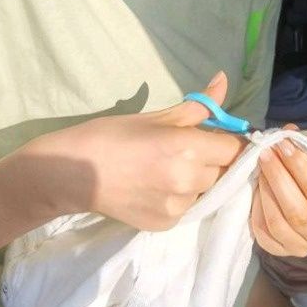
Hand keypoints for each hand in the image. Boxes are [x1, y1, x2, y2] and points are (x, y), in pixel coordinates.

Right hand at [38, 71, 245, 230]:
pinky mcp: (166, 225)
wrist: (73, 173)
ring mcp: (178, 207)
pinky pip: (185, 208)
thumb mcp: (156, 117)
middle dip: (208, 161)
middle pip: (221, 171)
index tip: (210, 138)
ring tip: (161, 172)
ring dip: (194, 182)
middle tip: (179, 153)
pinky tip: (152, 189)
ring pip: (204, 191)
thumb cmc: (111, 136)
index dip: (224, 142)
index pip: (233, 148)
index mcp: (188, 147)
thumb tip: (223, 81)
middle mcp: (188, 180)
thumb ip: (198, 106)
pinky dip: (176, 199)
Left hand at [250, 122, 306, 256]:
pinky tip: (255, 193)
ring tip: (259, 171)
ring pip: (279, 225)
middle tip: (265, 155)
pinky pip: (264, 235)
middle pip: (299, 213)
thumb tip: (289, 132)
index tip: (283, 146)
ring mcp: (304, 249)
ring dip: (266, 194)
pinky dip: (256, 212)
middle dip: (279, 180)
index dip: (301, 169)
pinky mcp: (281, 252)